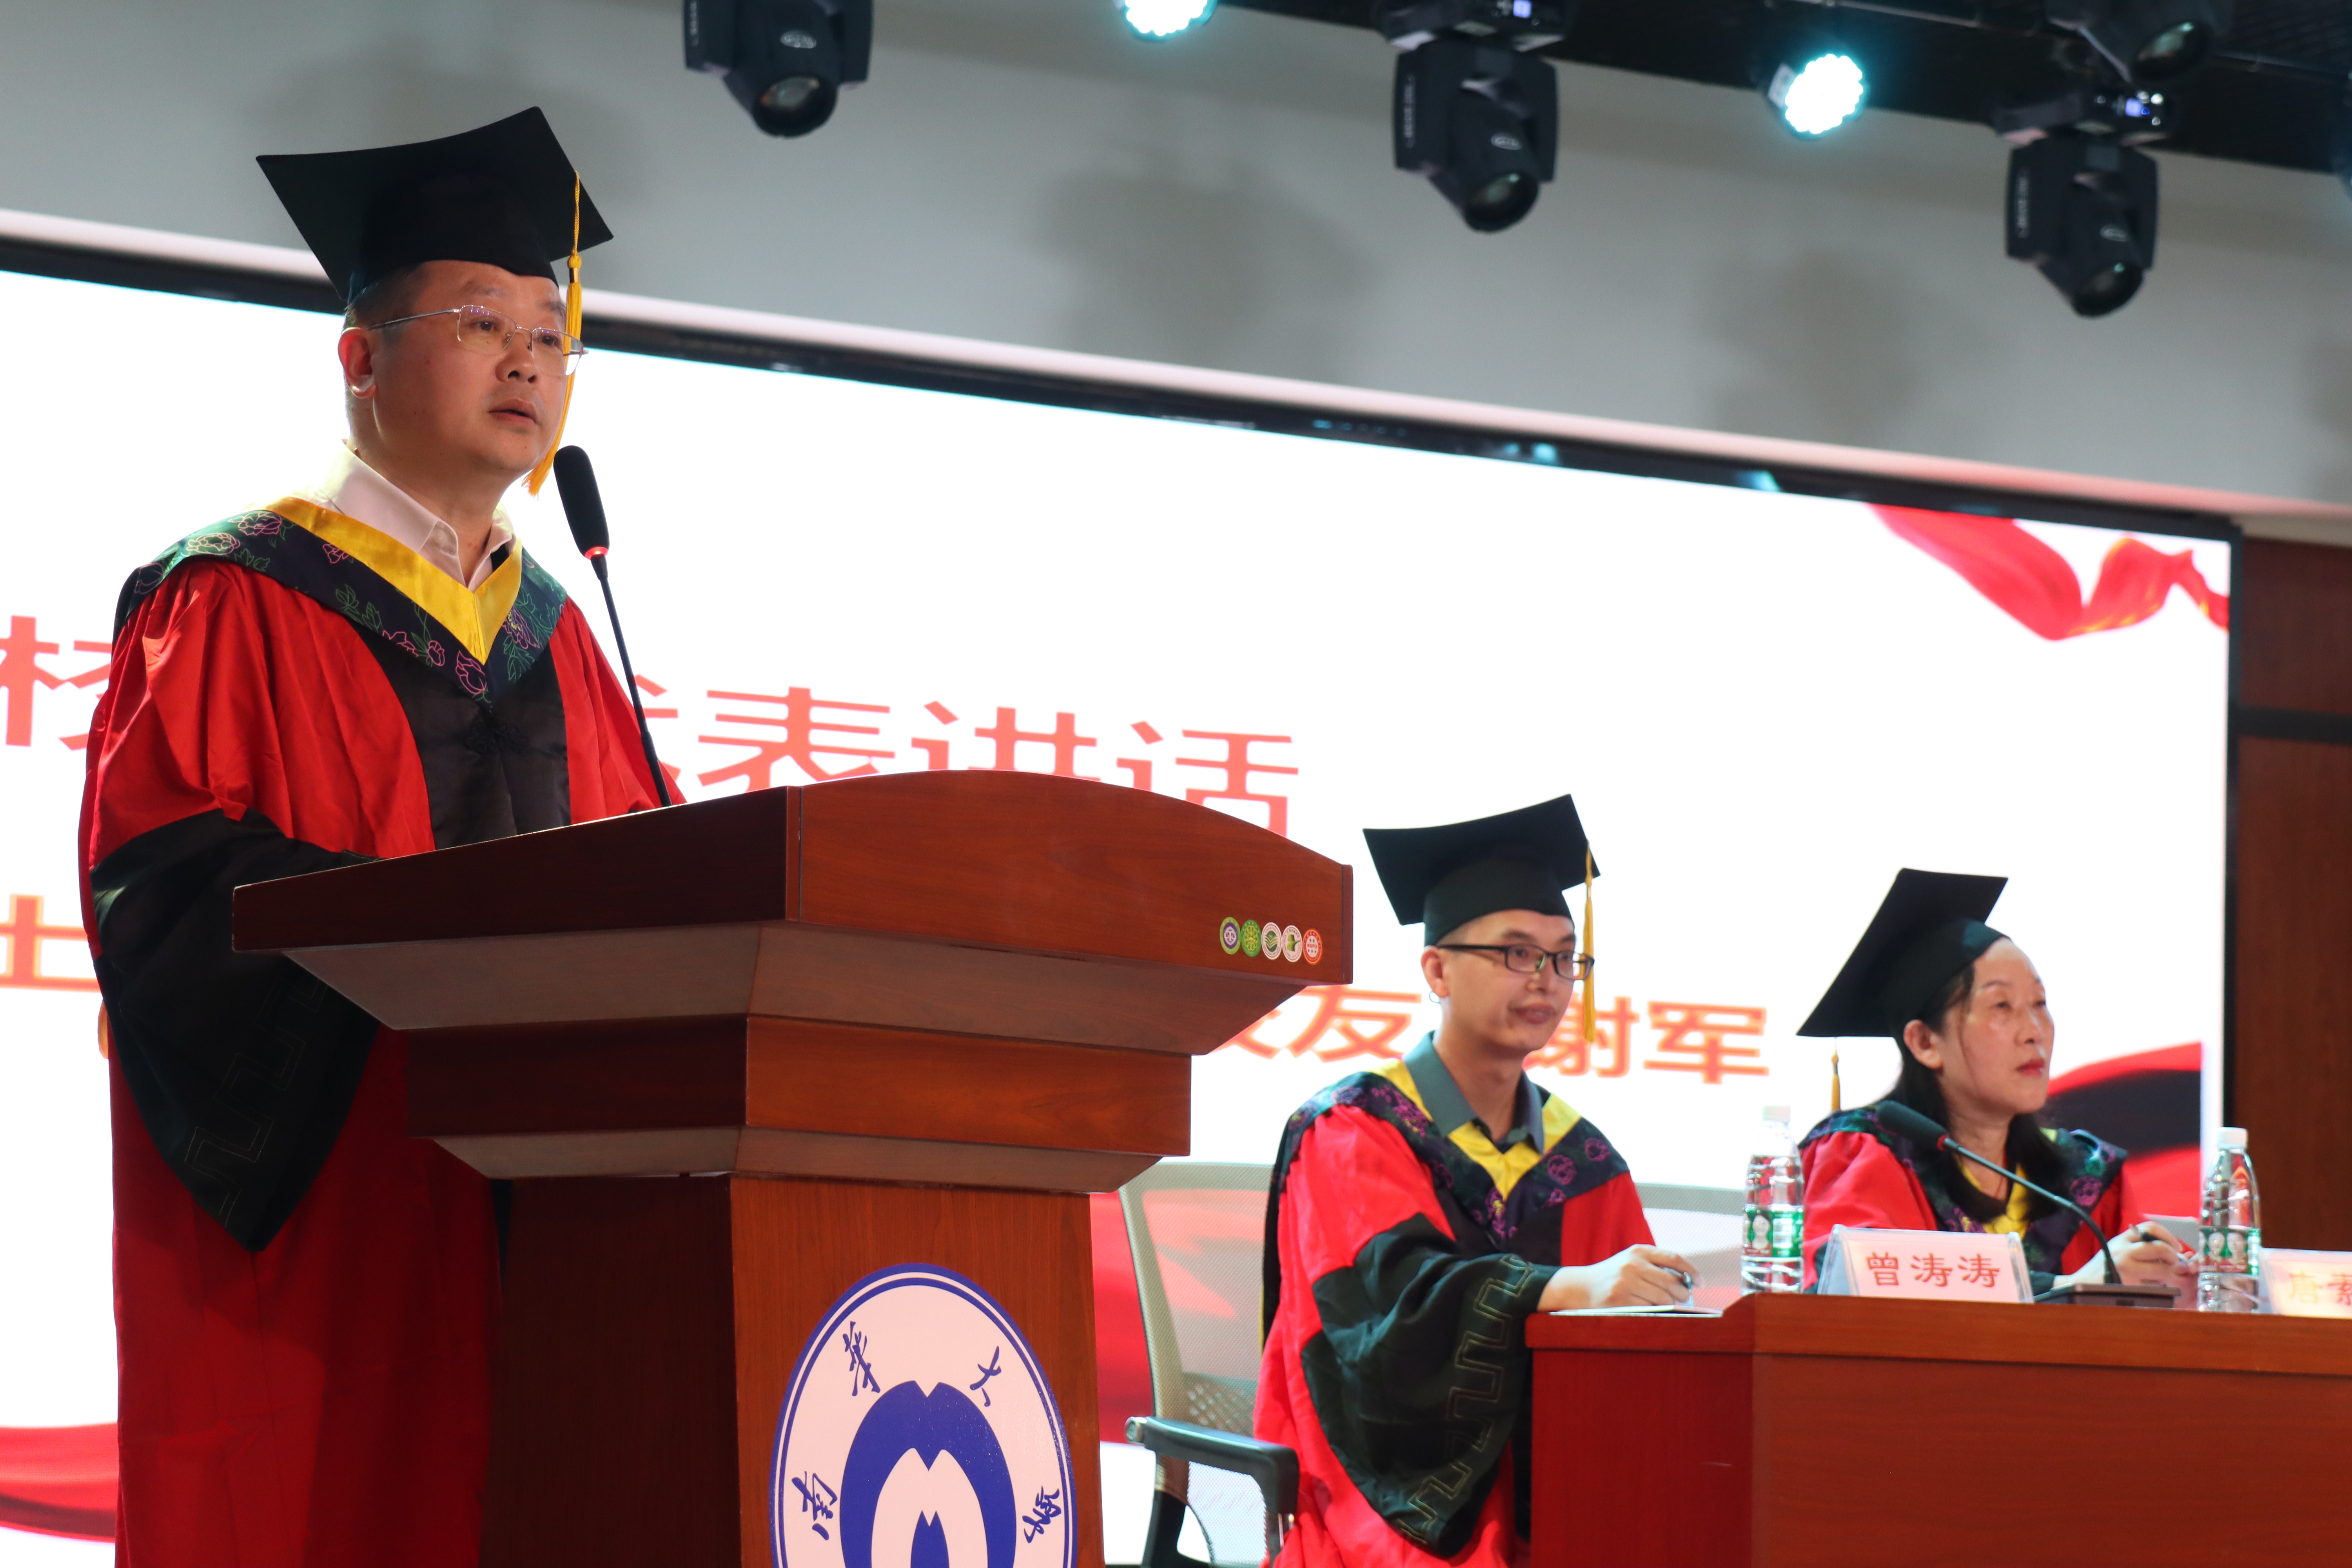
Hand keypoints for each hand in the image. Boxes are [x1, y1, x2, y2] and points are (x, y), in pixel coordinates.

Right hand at [1539, 1245, 1696, 1310]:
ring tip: (1668, 1305)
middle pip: (1671, 1281)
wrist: (1581, 1287)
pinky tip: (1652, 1310)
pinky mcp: (1618, 1300)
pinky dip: (1655, 1312)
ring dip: (1670, 1305)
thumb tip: (1688, 1281)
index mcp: (1638, 1251)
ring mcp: (1625, 1282)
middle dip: (1683, 1293)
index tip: (1701, 1282)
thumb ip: (1656, 1265)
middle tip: (1684, 1299)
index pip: (1674, 1258)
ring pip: (1662, 1298)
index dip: (1692, 1271)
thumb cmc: (1614, 1275)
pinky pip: (1648, 1309)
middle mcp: (1632, 1264)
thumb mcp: (1632, 1261)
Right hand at [2060, 1225, 2196, 1293]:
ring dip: (2166, 1274)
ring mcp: (2128, 1268)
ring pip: (2161, 1269)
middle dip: (2173, 1256)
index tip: (2175, 1246)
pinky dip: (2158, 1286)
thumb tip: (2168, 1250)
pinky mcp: (2131, 1285)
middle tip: (2175, 1262)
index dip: (2168, 1235)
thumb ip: (2136, 1246)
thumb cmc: (2102, 1269)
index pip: (2150, 1228)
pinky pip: (2155, 1285)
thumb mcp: (2116, 1249)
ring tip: (2161, 1277)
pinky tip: (2150, 1286)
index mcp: (2121, 1239)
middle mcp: (2124, 1251)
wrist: (2083, 1285)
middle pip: (2160, 1248)